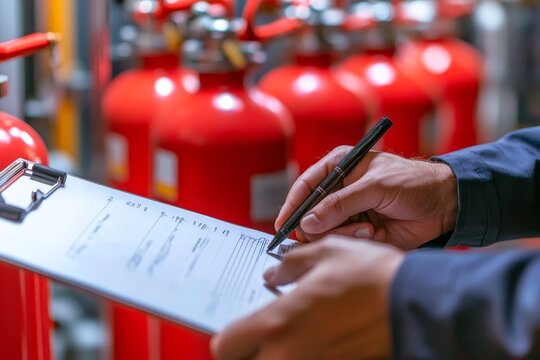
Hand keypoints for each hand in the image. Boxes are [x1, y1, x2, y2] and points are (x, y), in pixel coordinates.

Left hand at [211, 236, 403, 359]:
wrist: (416, 304)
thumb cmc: (373, 276)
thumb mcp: (327, 253)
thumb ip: (290, 265)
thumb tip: (272, 275)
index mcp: (279, 321)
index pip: (224, 346)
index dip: (227, 338)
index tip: (237, 330)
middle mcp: (289, 353)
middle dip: (247, 352)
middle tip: (261, 336)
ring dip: (272, 355)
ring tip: (290, 335)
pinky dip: (299, 356)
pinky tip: (313, 338)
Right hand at [276, 148, 457, 249]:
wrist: (445, 205)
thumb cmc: (413, 183)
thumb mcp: (375, 186)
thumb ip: (340, 204)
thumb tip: (307, 223)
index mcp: (339, 167)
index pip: (306, 186)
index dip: (292, 205)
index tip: (283, 226)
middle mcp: (340, 190)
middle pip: (311, 213)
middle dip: (320, 225)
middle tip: (331, 231)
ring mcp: (349, 212)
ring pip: (325, 232)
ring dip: (343, 233)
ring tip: (368, 229)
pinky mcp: (359, 231)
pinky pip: (343, 242)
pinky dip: (355, 241)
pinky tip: (374, 233)